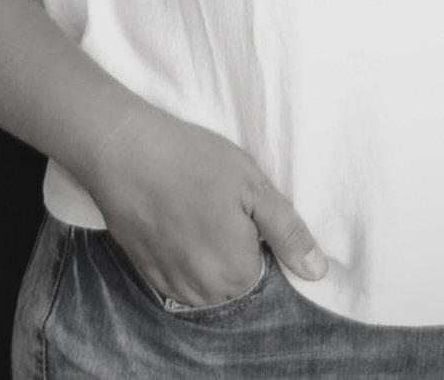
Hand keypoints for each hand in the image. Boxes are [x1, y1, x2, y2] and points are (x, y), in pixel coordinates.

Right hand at [81, 99, 327, 306]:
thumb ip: (288, 232)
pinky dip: (182, 254)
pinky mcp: (148, 273)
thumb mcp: (253, 186)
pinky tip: (175, 218)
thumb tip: (318, 270)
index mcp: (237, 272)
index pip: (266, 269)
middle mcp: (204, 291)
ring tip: (195, 207)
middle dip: (234, 247)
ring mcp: (172, 285)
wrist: (125, 153)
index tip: (240, 205)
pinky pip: (180, 277)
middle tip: (217, 201)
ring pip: (207, 281)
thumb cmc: (193, 162)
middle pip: (236, 279)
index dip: (256, 234)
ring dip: (207, 254)